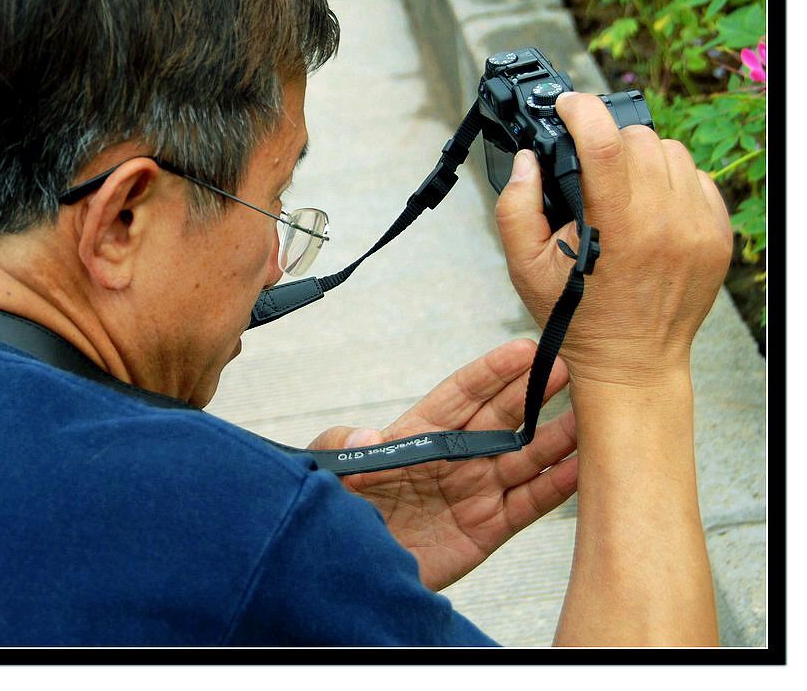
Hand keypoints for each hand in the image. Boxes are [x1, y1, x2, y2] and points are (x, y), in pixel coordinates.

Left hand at [307, 339, 576, 591]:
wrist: (356, 574)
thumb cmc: (344, 514)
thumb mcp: (333, 473)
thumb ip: (343, 446)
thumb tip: (366, 436)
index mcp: (421, 433)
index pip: (462, 393)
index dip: (492, 371)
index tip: (523, 348)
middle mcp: (457, 456)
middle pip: (502, 417)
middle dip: (534, 391)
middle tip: (566, 366)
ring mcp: (477, 490)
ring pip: (526, 456)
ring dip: (557, 435)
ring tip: (589, 414)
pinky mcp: (489, 528)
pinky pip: (530, 502)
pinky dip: (558, 486)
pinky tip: (582, 467)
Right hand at [494, 91, 731, 387]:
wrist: (633, 361)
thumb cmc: (577, 316)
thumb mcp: (524, 266)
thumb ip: (515, 206)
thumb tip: (527, 159)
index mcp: (615, 226)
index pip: (603, 140)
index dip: (579, 109)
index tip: (565, 107)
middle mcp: (664, 221)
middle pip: (636, 137)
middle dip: (605, 140)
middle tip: (586, 169)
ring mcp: (698, 226)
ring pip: (669, 150)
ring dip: (639, 157)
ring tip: (617, 188)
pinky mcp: (717, 233)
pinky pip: (695, 176)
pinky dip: (668, 179)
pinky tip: (646, 206)